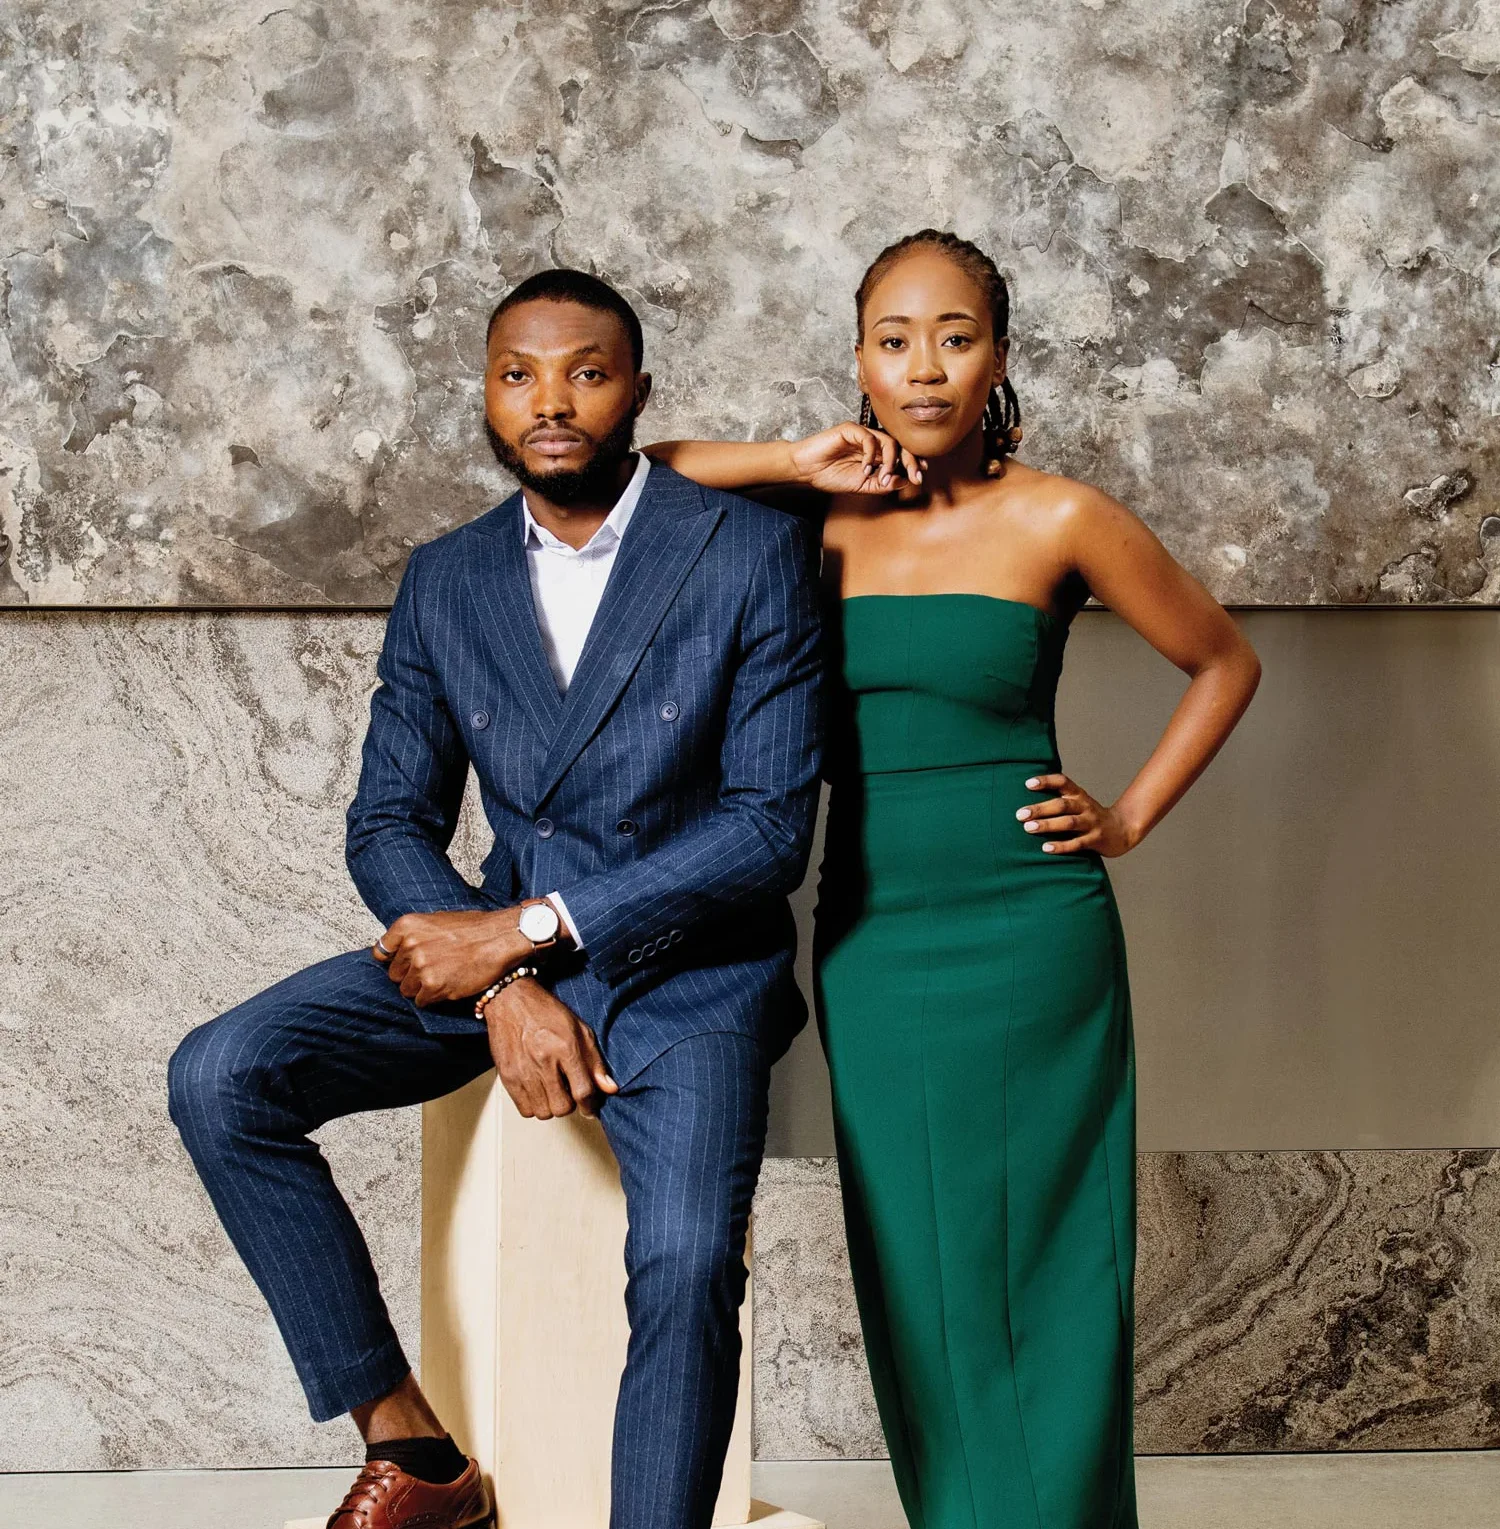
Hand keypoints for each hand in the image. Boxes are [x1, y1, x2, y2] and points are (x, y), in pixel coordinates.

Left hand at [372, 907, 531, 1005]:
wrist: (500, 939)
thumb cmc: (476, 928)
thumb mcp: (438, 920)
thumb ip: (416, 934)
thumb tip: (401, 948)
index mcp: (407, 925)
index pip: (381, 951)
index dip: (391, 960)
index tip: (400, 964)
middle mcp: (409, 945)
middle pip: (394, 974)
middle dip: (409, 975)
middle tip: (431, 971)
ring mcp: (420, 967)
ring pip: (406, 989)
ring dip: (421, 988)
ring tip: (442, 978)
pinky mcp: (432, 986)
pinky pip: (421, 1001)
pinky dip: (433, 998)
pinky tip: (449, 986)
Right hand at [483, 977, 618, 1119]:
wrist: (511, 1001)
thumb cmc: (546, 1012)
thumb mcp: (579, 1030)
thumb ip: (595, 1062)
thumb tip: (609, 1087)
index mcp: (565, 1048)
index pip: (583, 1091)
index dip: (590, 1105)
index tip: (591, 1108)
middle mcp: (543, 1061)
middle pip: (563, 1107)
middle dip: (570, 1104)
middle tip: (568, 1091)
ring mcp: (523, 1071)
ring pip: (543, 1112)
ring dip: (552, 1106)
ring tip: (552, 1089)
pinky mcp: (507, 1077)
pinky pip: (524, 1110)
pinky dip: (534, 1106)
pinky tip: (538, 1091)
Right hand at [787, 423, 924, 494]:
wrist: (806, 470)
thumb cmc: (830, 476)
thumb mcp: (862, 486)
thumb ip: (882, 484)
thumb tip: (905, 481)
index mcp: (876, 454)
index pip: (901, 455)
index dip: (913, 463)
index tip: (920, 477)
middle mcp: (872, 442)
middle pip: (900, 445)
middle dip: (911, 460)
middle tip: (916, 475)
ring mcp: (861, 435)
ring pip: (888, 440)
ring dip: (890, 460)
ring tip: (883, 477)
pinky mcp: (850, 430)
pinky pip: (868, 438)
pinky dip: (870, 454)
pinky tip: (865, 469)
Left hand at [1016, 773, 1138, 856]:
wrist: (1122, 830)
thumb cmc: (1089, 817)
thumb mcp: (1077, 803)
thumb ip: (1057, 800)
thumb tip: (1025, 803)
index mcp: (1079, 795)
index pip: (1062, 782)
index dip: (1046, 781)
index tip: (1028, 784)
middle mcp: (1085, 806)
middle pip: (1061, 805)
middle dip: (1040, 809)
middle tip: (1020, 814)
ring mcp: (1091, 823)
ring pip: (1068, 823)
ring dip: (1048, 825)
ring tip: (1029, 828)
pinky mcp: (1095, 840)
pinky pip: (1077, 843)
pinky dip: (1061, 846)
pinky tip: (1046, 848)